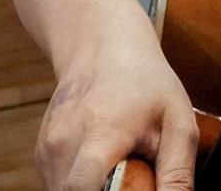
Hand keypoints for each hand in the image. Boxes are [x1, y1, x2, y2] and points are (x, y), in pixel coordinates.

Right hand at [35, 20, 198, 190]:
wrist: (101, 44)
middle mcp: (64, 140)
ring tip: (118, 169)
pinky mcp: (41, 154)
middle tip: (130, 179)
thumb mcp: (178, 123)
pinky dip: (80, 185)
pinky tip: (100, 164)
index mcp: (100, 132)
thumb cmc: (144, 82)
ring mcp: (48, 147)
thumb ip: (177, 175)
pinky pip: (59, 186)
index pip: (81, 189)